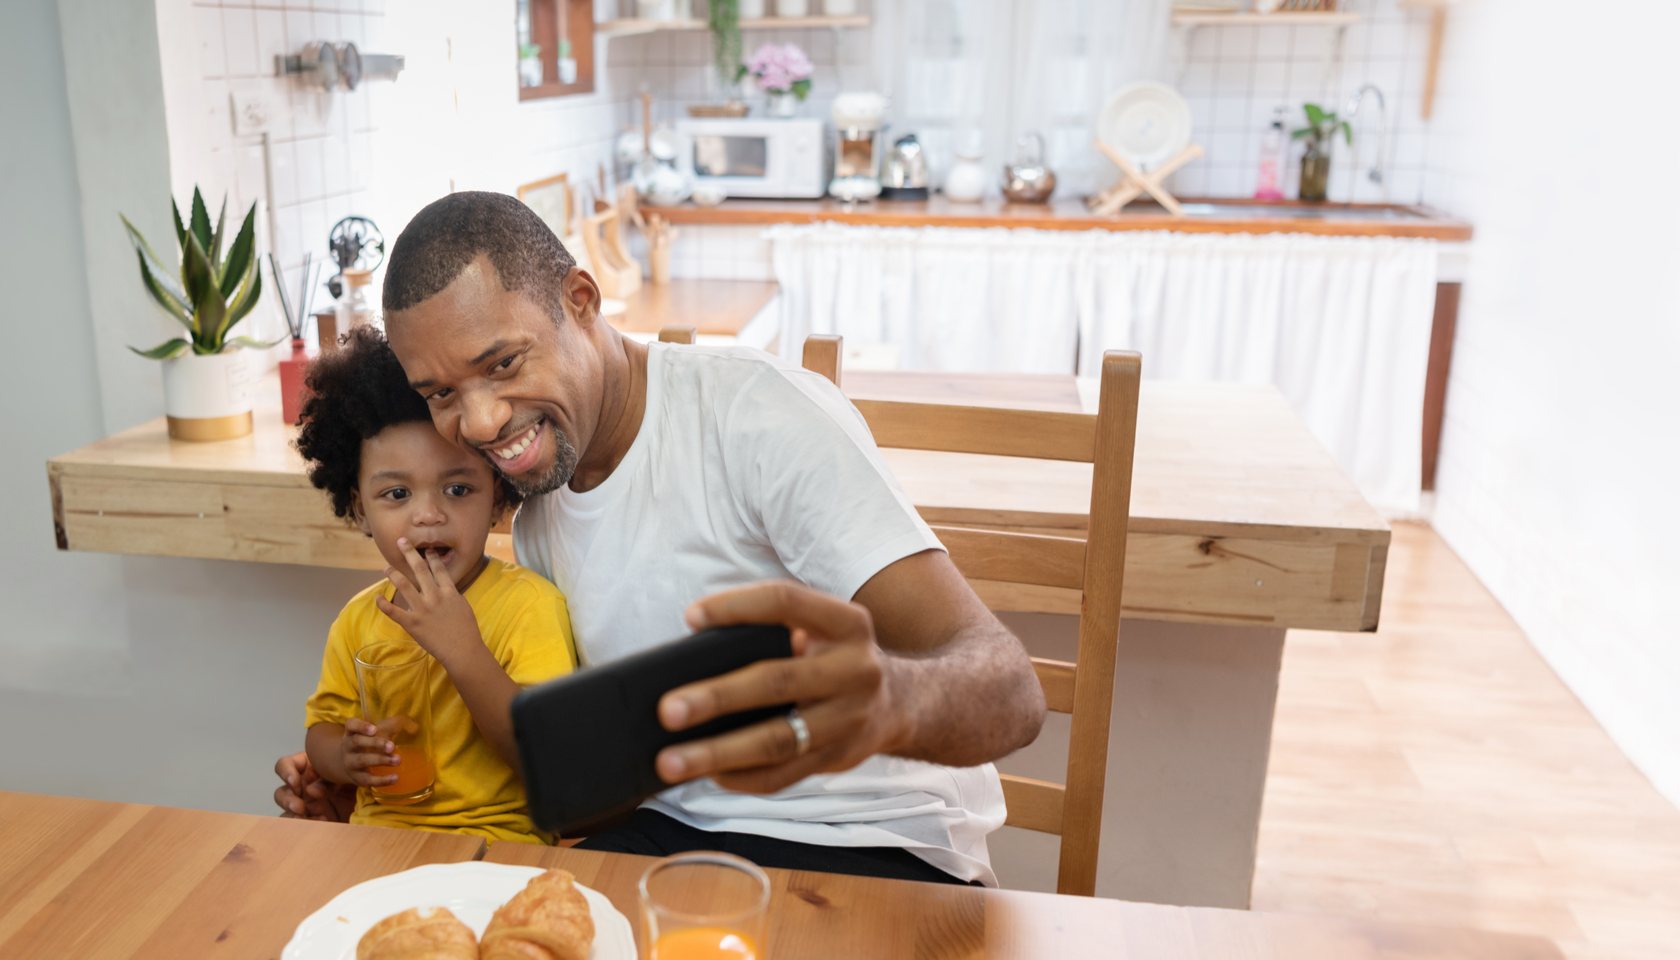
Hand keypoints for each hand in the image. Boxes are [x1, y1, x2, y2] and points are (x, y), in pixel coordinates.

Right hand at [273, 751, 354, 820]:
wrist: (370, 803)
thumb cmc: (356, 783)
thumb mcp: (345, 776)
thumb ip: (328, 780)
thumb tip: (310, 790)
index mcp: (307, 768)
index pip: (286, 765)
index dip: (285, 772)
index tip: (295, 782)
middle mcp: (302, 787)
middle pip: (280, 792)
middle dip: (287, 800)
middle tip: (300, 807)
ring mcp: (304, 805)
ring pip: (286, 811)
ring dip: (292, 815)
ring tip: (304, 817)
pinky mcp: (309, 819)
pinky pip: (299, 824)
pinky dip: (307, 823)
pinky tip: (323, 821)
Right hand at [336, 717, 402, 788]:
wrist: (346, 765)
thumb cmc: (368, 743)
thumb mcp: (376, 732)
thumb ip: (395, 725)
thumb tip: (414, 727)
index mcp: (352, 732)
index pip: (351, 725)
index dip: (361, 726)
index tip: (374, 729)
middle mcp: (348, 746)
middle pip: (357, 742)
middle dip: (375, 744)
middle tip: (392, 746)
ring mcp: (350, 763)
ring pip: (362, 760)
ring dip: (381, 760)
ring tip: (398, 760)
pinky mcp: (356, 778)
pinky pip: (367, 780)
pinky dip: (382, 780)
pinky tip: (395, 778)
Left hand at [375, 538, 483, 662]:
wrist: (462, 650)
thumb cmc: (467, 630)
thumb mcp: (463, 606)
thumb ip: (452, 595)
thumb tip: (444, 588)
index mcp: (449, 591)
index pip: (438, 569)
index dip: (432, 557)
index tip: (426, 548)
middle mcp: (434, 596)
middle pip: (419, 569)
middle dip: (409, 553)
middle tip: (401, 542)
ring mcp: (422, 609)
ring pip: (404, 585)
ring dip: (393, 574)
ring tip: (386, 567)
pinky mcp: (412, 624)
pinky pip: (393, 612)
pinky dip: (383, 604)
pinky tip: (377, 598)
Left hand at [653, 580, 910, 794]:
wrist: (898, 701)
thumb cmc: (833, 657)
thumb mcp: (821, 629)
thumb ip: (773, 633)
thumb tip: (691, 657)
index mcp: (845, 622)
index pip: (786, 601)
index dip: (737, 607)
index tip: (690, 619)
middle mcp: (855, 668)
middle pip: (777, 681)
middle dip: (717, 697)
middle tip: (667, 711)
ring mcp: (850, 717)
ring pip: (778, 739)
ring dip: (718, 753)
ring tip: (671, 761)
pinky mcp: (841, 757)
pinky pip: (784, 774)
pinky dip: (741, 777)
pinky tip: (709, 774)